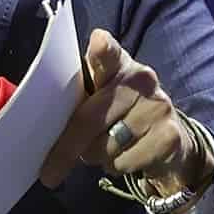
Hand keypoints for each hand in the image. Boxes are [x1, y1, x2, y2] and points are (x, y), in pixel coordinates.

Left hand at [39, 29, 208, 202]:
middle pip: (89, 119)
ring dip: (95, 157)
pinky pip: (123, 163)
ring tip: (105, 147)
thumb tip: (44, 124)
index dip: (102, 49)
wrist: (169, 139)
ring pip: (104, 147)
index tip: (98, 42)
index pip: (109, 54)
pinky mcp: (168, 136)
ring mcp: (157, 107)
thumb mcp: (100, 96)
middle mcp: (142, 79)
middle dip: (65, 149)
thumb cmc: (119, 113)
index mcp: (118, 65)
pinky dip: (116, 166)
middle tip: (49, 172)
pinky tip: (125, 155)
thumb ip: (79, 98)